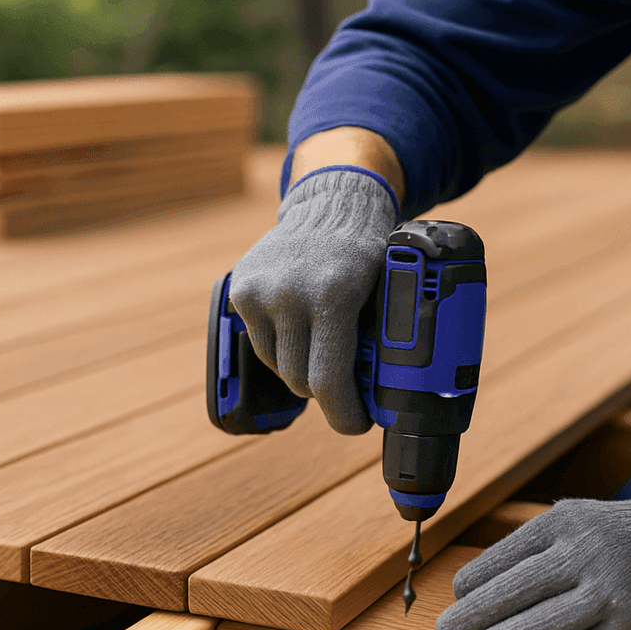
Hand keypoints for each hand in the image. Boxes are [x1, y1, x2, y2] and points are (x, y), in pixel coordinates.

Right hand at [228, 168, 396, 434]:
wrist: (332, 205)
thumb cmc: (369, 254)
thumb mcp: (388, 292)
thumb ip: (384, 340)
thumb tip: (388, 398)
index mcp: (334, 296)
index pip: (330, 380)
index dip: (345, 413)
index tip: (357, 424)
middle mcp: (291, 293)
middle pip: (302, 379)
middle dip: (327, 392)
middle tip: (348, 390)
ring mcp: (261, 292)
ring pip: (279, 366)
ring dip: (303, 368)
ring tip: (325, 347)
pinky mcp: (241, 291)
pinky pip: (262, 344)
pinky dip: (284, 347)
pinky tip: (303, 327)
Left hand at [435, 490, 630, 629]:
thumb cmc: (598, 537)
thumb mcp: (564, 521)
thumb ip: (522, 548)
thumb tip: (465, 588)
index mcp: (563, 522)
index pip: (510, 551)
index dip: (478, 577)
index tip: (455, 598)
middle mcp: (588, 551)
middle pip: (526, 585)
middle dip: (481, 612)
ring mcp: (612, 588)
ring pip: (555, 618)